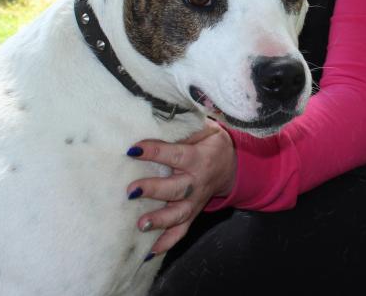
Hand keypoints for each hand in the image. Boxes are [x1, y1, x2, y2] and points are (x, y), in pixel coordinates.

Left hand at [126, 119, 236, 254]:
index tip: (133, 148)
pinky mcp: (193, 213)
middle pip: (177, 188)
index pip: (176, 154)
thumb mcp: (207, 128)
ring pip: (180, 214)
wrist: (233, 166)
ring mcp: (196, 201)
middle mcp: (198, 181)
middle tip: (131, 191)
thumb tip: (159, 113)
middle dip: (155, 191)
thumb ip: (186, 126)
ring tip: (140, 225)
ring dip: (160, 220)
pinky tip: (148, 253)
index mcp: (200, 157)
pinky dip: (167, 243)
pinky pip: (182, 231)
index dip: (156, 151)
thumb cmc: (213, 143)